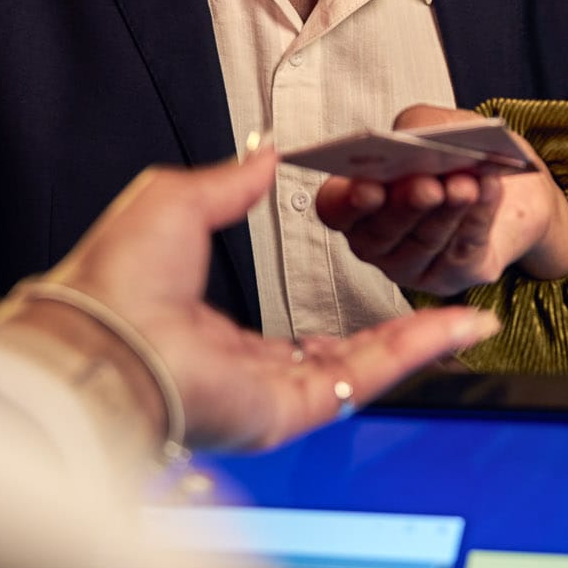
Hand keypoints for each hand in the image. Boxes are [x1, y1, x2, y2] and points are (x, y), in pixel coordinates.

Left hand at [30, 149, 497, 450]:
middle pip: (344, 357)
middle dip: (402, 333)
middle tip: (446, 309)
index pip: (298, 332)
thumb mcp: (178, 200)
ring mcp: (270, 397)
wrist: (97, 337)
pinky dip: (416, 350)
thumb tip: (265, 157)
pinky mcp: (289, 410)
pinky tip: (454, 327)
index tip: (387, 287)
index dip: (347, 313)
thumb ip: (229, 183)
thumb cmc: (114, 279)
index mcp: (217, 338)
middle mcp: (248, 377)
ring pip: (365, 368)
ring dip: (422, 341)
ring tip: (469, 319)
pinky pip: (366, 378)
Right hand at [312, 104, 567, 295]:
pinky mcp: (450, 277)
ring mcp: (410, 265)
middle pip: (382, 232)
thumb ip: (420, 127)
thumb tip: (426, 140)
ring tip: (466, 185)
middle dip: (407, 207)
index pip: (334, 209)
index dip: (347, 202)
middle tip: (428, 186)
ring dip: (447, 212)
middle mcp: (373, 240)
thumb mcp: (429, 125)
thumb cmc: (445, 151)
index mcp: (352, 200)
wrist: (488, 179)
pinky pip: (462, 250)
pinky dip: (478, 217)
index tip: (369, 187)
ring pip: (425, 242)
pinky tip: (488, 191)